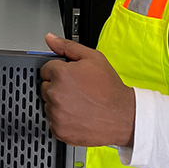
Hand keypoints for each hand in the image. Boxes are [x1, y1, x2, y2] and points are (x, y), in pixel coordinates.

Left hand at [39, 33, 135, 147]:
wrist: (123, 116)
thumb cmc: (110, 89)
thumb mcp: (93, 58)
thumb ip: (68, 46)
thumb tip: (50, 38)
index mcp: (61, 74)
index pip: (46, 70)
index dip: (60, 73)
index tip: (72, 79)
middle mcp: (55, 94)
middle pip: (45, 87)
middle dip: (58, 87)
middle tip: (78, 92)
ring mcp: (55, 113)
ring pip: (48, 104)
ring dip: (59, 103)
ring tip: (79, 103)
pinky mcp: (57, 129)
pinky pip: (51, 121)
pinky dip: (61, 119)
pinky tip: (77, 115)